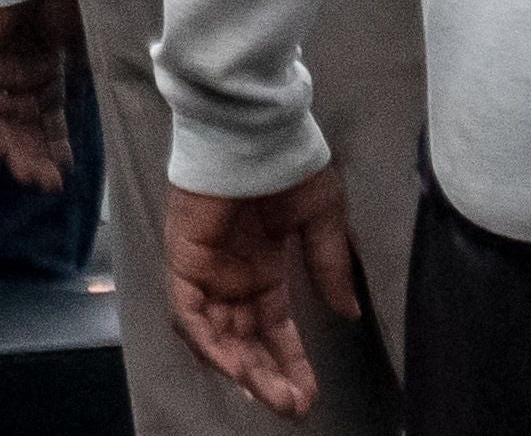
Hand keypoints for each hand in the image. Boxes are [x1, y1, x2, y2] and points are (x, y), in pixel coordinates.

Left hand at [0, 0, 83, 190]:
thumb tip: (88, 101)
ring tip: (28, 174)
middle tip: (47, 184)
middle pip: (25, 122)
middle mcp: (20, 70)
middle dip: (36, 152)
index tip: (66, 170)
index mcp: (48, 64)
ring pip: (2, 117)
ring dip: (14, 145)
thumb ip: (85, 69)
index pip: (50, 114)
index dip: (56, 141)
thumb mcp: (84, 36)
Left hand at [164, 166, 359, 418]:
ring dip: (241, 368)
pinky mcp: (183, 258)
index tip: (310, 394)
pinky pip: (188, 313)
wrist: (254, 125)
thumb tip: (347, 312)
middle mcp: (232, 275)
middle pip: (245, 340)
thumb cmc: (287, 161)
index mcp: (263, 266)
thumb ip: (329, 265)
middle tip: (292, 405)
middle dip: (267, 376)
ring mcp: (206, 268)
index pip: (273, 327)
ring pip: (216, 335)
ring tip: (270, 396)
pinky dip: (208, 342)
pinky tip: (234, 367)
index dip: (291, 361)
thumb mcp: (321, 218)